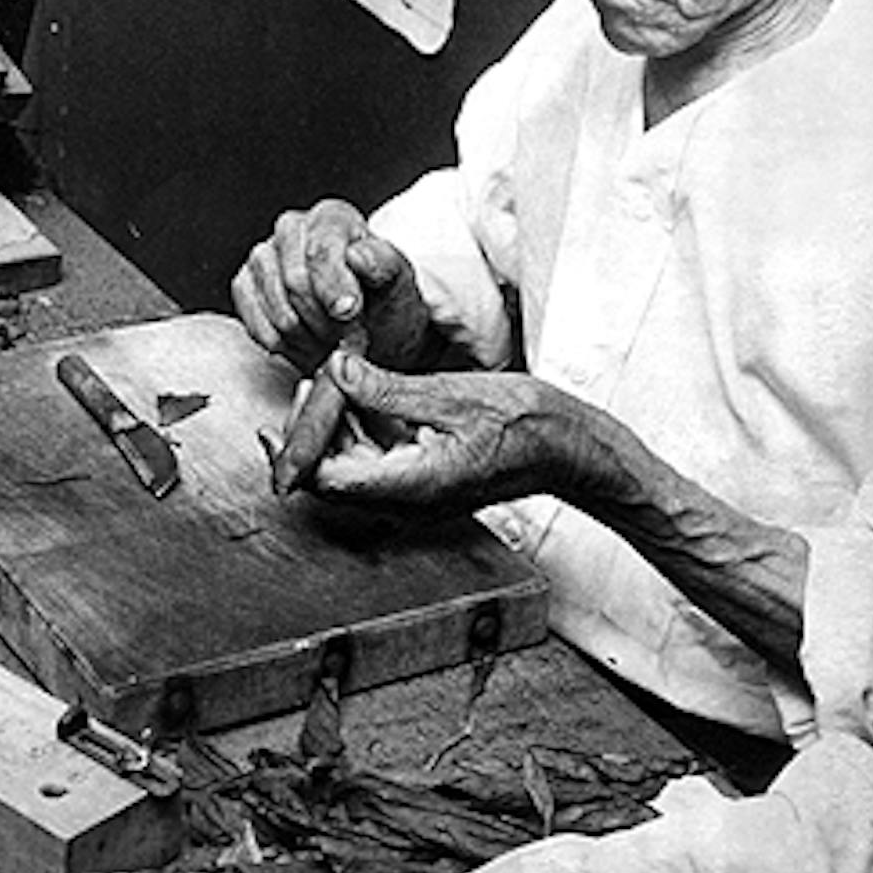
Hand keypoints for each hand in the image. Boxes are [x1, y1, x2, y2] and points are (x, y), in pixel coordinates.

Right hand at [231, 198, 431, 376]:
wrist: (369, 326)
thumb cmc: (384, 300)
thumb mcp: (398, 283)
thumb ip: (383, 266)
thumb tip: (356, 255)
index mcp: (332, 217)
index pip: (320, 250)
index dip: (333, 286)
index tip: (349, 313)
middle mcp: (291, 228)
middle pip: (294, 282)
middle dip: (325, 318)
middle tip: (348, 336)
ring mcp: (262, 257)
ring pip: (276, 309)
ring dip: (309, 337)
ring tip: (331, 341)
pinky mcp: (244, 287)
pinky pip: (257, 326)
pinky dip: (286, 346)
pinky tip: (307, 344)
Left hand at [276, 352, 597, 511]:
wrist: (569, 449)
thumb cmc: (525, 423)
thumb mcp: (451, 395)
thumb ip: (387, 390)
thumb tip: (336, 370)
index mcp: (410, 485)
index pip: (325, 477)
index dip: (303, 440)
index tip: (307, 393)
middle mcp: (403, 502)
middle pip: (328, 478)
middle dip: (313, 431)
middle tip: (315, 381)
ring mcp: (410, 498)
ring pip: (346, 471)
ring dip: (335, 429)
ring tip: (336, 380)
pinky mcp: (417, 485)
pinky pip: (371, 465)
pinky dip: (359, 432)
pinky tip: (361, 398)